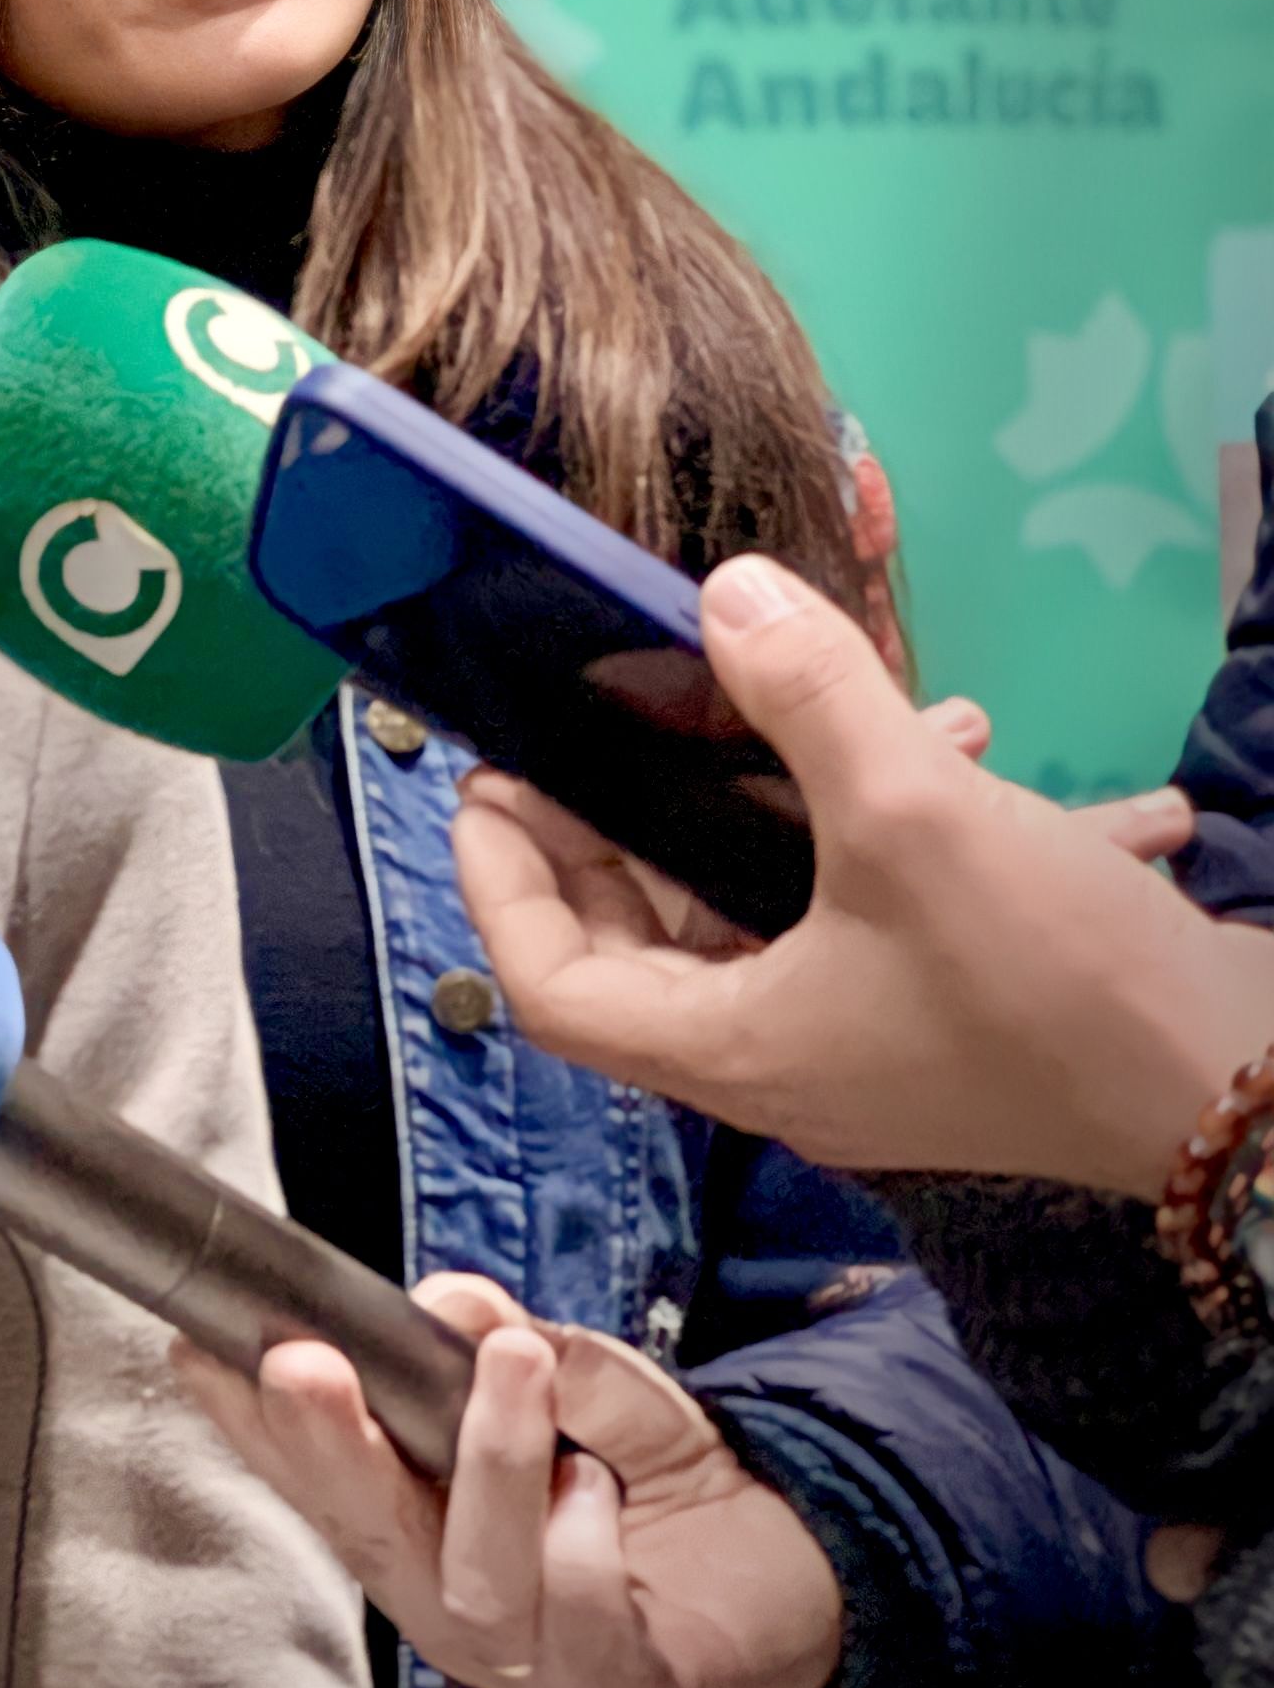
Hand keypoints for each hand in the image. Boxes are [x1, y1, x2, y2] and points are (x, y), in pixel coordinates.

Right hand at [175, 1273, 841, 1687]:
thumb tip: (455, 1307)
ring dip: (488, 1463)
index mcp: (409, 1524)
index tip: (199, 1345)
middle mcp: (441, 1595)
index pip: (308, 1473)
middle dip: (324, 1446)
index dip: (245, 1418)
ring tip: (515, 1361)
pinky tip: (604, 1487)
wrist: (785, 1579)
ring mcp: (521, 1653)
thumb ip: (516, 1348)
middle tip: (300, 1362)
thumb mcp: (583, 1387)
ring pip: (471, 1574)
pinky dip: (585, 1528)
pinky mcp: (613, 1680)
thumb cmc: (647, 1481)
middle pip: (363, 1533)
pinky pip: (578, 1607)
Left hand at [453, 557, 1273, 1200]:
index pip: (549, 981)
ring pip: (783, 908)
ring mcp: (877, 1044)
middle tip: (643, 712)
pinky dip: (918, 833)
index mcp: (734, 1047)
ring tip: (876, 709)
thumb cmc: (1056, 980)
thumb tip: (725, 594)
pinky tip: (989, 754)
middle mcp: (787, 1060)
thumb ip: (807, 696)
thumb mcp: (914, 811)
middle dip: (643, 817)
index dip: (501, 881)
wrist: (1259, 1093)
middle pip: (650, 935)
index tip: (491, 781)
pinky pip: (895, 916)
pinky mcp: (960, 1019)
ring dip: (799, 801)